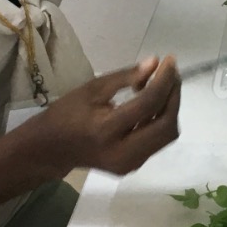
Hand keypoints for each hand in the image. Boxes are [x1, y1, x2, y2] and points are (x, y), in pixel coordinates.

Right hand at [29, 56, 180, 176]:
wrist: (52, 149)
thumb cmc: (67, 114)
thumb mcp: (92, 89)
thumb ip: (125, 77)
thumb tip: (156, 63)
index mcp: (106, 130)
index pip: (148, 104)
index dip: (164, 80)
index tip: (170, 61)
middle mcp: (122, 153)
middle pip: (166, 125)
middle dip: (174, 96)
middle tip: (171, 73)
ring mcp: (129, 164)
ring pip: (166, 135)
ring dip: (170, 107)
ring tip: (160, 86)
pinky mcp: (132, 166)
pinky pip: (157, 140)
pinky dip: (160, 119)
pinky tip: (150, 103)